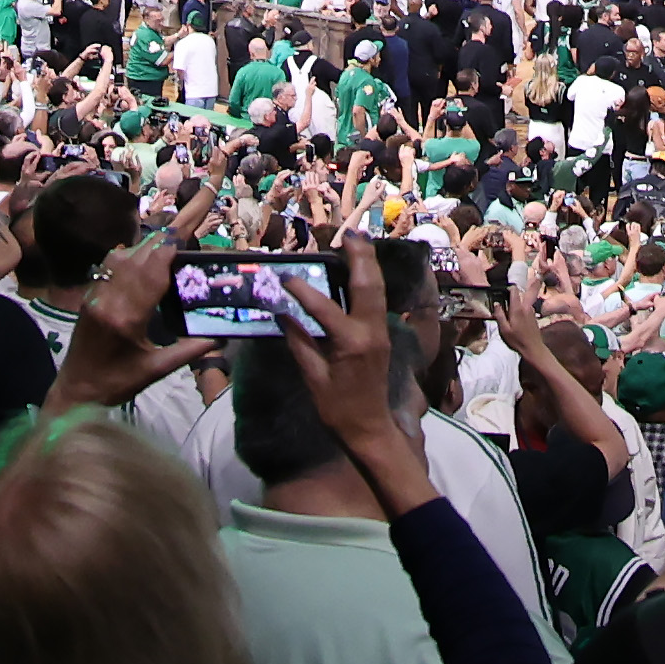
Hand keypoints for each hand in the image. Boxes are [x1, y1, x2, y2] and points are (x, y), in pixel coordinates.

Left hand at [47, 233, 221, 415]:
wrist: (76, 390)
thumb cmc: (117, 383)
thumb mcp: (156, 370)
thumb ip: (188, 351)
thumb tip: (219, 338)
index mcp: (128, 318)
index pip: (151, 273)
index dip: (166, 252)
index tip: (183, 240)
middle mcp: (109, 301)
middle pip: (136, 260)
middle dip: (158, 244)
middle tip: (179, 235)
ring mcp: (95, 296)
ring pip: (119, 259)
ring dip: (141, 248)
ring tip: (162, 246)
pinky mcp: (88, 297)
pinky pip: (108, 267)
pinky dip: (126, 257)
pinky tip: (139, 259)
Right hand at [286, 239, 433, 498]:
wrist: (370, 429)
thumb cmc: (338, 409)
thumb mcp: (313, 378)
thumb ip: (299, 343)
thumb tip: (282, 315)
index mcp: (351, 343)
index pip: (324, 308)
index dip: (302, 291)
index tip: (285, 277)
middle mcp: (371, 331)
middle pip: (367, 285)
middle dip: (359, 257)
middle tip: (346, 234)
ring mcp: (380, 332)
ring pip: (377, 289)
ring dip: (368, 264)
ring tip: (356, 242)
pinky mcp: (382, 336)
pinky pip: (378, 301)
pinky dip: (369, 281)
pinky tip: (359, 272)